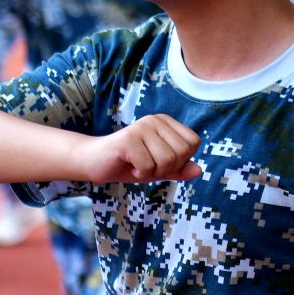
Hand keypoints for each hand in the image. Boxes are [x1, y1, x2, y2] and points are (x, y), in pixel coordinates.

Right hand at [75, 114, 202, 183]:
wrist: (94, 162)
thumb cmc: (128, 164)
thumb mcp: (158, 169)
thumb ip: (179, 169)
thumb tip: (199, 171)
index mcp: (165, 122)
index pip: (193, 143)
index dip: (180, 160)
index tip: (159, 161)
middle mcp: (155, 120)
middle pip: (182, 152)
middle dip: (166, 168)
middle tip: (146, 165)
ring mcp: (141, 127)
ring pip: (167, 160)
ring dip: (152, 172)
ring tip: (136, 165)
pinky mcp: (128, 139)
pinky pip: (148, 167)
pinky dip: (139, 174)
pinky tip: (127, 166)